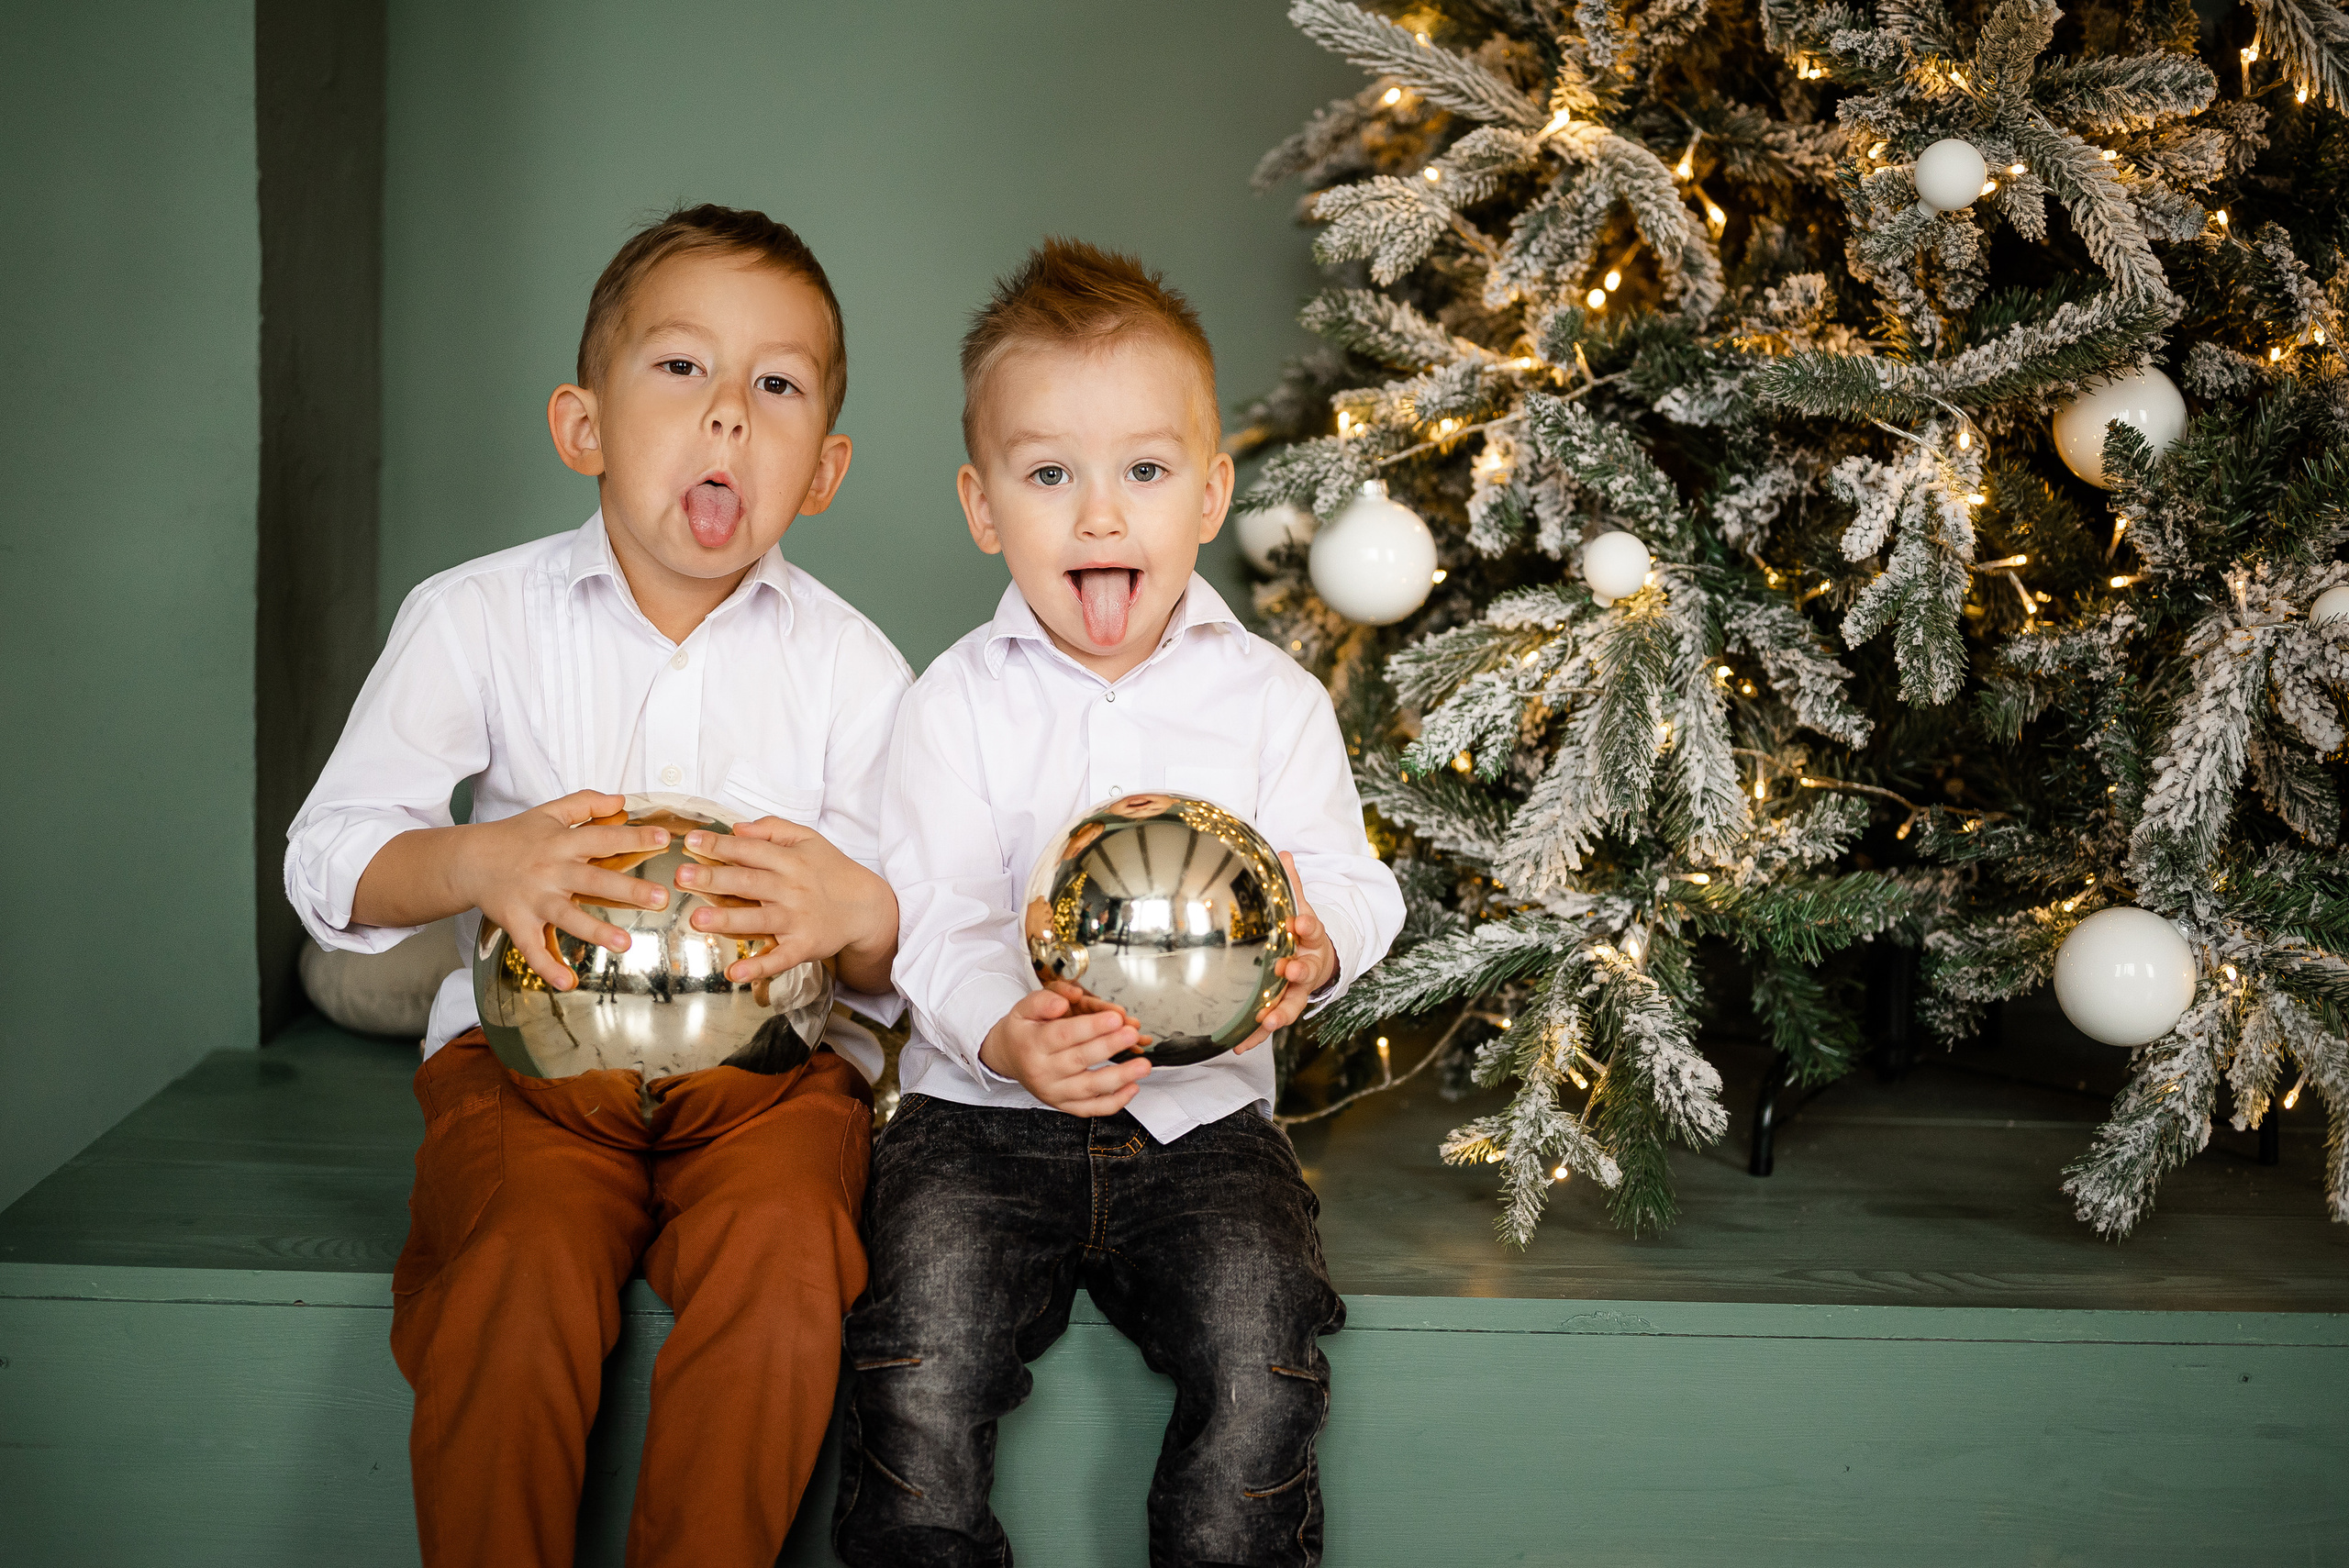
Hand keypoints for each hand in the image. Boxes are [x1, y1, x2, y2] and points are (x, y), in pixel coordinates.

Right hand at [453, 791, 673, 990]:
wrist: (468, 860)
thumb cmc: (514, 837)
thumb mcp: (549, 812)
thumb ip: (585, 804)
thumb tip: (621, 801)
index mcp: (561, 843)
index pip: (603, 838)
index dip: (634, 837)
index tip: (664, 839)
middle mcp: (551, 872)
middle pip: (593, 880)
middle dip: (627, 889)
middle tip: (659, 898)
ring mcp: (534, 900)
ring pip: (567, 917)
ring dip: (596, 931)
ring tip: (625, 944)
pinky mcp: (518, 923)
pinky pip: (533, 949)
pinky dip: (548, 967)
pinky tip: (568, 983)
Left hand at [671, 818, 898, 993]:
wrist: (867, 907)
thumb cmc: (832, 871)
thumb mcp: (808, 840)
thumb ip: (773, 830)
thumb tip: (737, 828)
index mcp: (790, 861)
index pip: (749, 850)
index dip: (720, 845)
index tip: (691, 841)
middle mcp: (792, 889)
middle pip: (748, 882)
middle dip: (713, 878)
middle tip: (682, 876)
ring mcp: (797, 920)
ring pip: (758, 920)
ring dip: (727, 920)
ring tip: (697, 920)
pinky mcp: (804, 947)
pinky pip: (779, 959)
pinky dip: (758, 968)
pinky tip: (735, 974)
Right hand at [978, 986, 1151, 1115]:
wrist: (1007, 1057)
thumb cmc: (1023, 1030)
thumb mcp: (1023, 1007)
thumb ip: (1043, 1000)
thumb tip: (1064, 1002)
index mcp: (1032, 1044)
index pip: (1063, 1035)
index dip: (1091, 1027)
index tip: (1115, 1017)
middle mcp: (1042, 1071)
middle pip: (1079, 1060)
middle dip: (1109, 1047)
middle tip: (1131, 1034)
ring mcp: (1053, 1092)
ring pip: (1089, 1088)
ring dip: (1120, 1078)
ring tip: (1143, 1065)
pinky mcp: (1064, 1105)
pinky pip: (1091, 1109)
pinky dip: (1114, 1102)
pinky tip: (1133, 1088)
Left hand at [1233, 851, 1336, 1054]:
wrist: (1321, 959)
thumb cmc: (1302, 930)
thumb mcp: (1300, 905)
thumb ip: (1292, 883)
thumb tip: (1283, 850)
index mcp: (1311, 938)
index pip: (1312, 929)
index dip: (1307, 926)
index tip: (1299, 923)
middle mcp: (1308, 966)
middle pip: (1306, 971)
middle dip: (1298, 972)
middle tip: (1288, 971)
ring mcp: (1297, 991)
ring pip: (1292, 1004)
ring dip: (1280, 1012)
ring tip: (1268, 1021)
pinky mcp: (1284, 1007)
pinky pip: (1270, 1023)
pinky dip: (1256, 1035)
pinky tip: (1238, 1045)